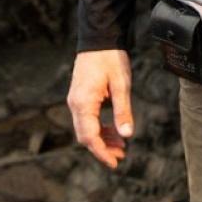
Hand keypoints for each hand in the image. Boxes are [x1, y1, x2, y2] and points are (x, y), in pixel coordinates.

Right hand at [67, 49, 134, 167]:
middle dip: (103, 148)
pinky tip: (115, 130)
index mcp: (83, 104)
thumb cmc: (111, 59)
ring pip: (87, 128)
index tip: (114, 163)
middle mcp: (75, 105)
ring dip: (103, 138)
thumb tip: (127, 135)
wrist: (99, 39)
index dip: (101, 153)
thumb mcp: (122, 85)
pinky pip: (88, 119)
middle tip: (121, 156)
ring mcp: (76, 101)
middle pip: (86, 136)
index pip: (89, 137)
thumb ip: (123, 111)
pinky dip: (101, 127)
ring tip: (121, 146)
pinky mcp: (81, 97)